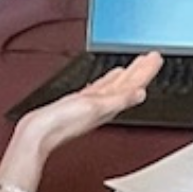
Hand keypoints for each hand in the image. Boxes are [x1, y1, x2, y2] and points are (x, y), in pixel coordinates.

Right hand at [12, 52, 162, 158]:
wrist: (37, 134)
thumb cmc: (62, 123)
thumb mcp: (95, 106)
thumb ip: (118, 100)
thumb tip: (141, 93)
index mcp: (110, 106)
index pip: (135, 86)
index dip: (147, 71)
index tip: (156, 58)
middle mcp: (104, 106)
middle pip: (128, 84)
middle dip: (140, 70)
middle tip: (152, 57)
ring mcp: (92, 105)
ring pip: (115, 86)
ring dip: (127, 75)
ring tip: (136, 64)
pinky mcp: (79, 104)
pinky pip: (100, 90)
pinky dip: (107, 82)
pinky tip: (108, 80)